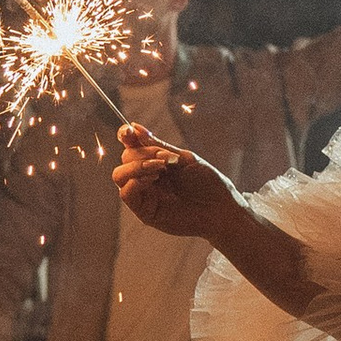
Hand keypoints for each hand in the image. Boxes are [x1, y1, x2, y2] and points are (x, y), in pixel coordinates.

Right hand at [114, 125, 241, 243]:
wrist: (221, 208)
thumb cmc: (207, 183)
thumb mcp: (183, 159)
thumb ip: (158, 146)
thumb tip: (134, 128)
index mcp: (156, 161)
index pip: (131, 146)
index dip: (125, 136)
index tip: (128, 131)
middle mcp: (147, 177)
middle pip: (125, 158)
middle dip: (142, 152)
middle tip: (165, 157)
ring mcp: (145, 194)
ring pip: (120, 175)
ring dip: (137, 166)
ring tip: (160, 167)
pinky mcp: (145, 212)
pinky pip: (127, 194)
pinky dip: (136, 182)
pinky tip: (154, 178)